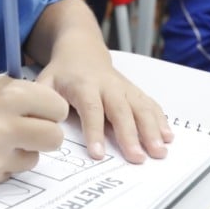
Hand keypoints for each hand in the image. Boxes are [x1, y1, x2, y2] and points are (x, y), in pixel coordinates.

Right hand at [0, 72, 67, 187]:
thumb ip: (27, 98)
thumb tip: (57, 117)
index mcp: (10, 96)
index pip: (58, 109)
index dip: (50, 109)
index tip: (38, 108)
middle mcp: (4, 126)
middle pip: (55, 139)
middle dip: (46, 133)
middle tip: (30, 127)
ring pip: (34, 159)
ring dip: (24, 149)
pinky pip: (11, 172)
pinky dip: (3, 162)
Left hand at [37, 51, 171, 163]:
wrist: (81, 50)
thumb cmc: (62, 73)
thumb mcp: (45, 82)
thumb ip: (43, 102)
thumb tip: (41, 127)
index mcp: (84, 85)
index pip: (91, 109)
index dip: (95, 131)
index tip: (98, 155)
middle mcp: (108, 85)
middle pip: (121, 111)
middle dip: (130, 135)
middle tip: (137, 159)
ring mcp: (124, 87)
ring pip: (140, 107)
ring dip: (152, 130)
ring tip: (159, 151)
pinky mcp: (134, 91)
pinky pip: (150, 104)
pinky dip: (161, 120)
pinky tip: (168, 137)